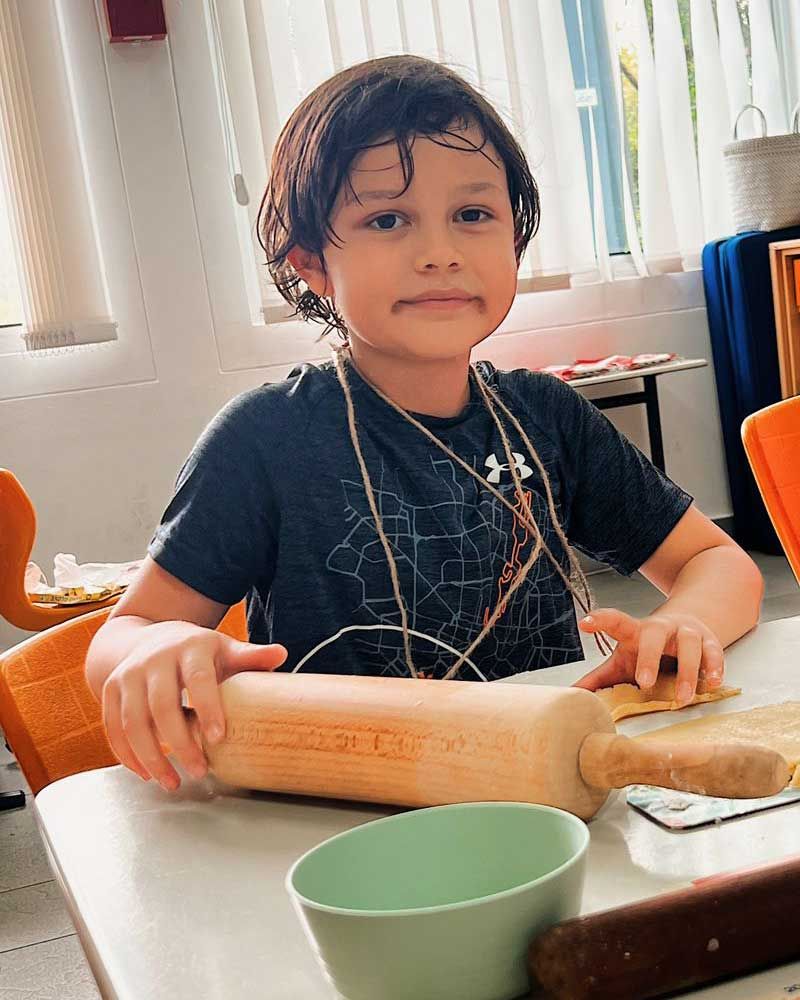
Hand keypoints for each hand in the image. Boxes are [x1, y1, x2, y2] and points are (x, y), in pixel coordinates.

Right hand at [102, 621, 286, 791]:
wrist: (147, 637)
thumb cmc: (195, 651)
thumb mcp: (223, 648)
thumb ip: (250, 656)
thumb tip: (282, 655)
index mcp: (190, 647)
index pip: (198, 678)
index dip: (208, 707)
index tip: (219, 738)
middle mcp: (154, 659)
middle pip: (162, 705)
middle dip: (179, 743)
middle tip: (199, 771)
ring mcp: (128, 674)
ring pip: (133, 721)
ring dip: (151, 757)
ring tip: (171, 782)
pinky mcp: (110, 690)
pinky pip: (114, 727)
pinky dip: (127, 754)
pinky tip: (146, 773)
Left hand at [573, 607, 723, 704]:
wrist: (687, 625)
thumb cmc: (648, 649)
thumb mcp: (623, 661)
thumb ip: (600, 678)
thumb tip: (573, 694)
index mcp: (635, 631)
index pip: (615, 622)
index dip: (600, 621)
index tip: (584, 624)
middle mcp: (661, 628)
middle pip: (654, 634)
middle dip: (648, 658)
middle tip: (644, 682)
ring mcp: (687, 632)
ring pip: (690, 645)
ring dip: (687, 671)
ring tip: (683, 697)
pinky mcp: (710, 641)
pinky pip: (715, 652)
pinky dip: (715, 667)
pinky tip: (713, 683)